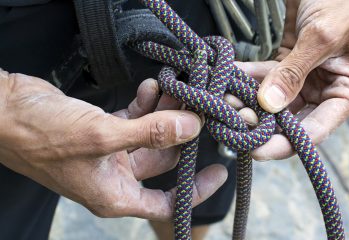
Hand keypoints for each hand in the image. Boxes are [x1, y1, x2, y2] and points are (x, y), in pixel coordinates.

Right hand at [0, 70, 226, 219]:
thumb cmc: (42, 136)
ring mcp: (109, 151)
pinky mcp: (103, 128)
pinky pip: (134, 118)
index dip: (196, 189)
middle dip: (181, 133)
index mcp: (115, 194)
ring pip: (150, 134)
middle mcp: (115, 176)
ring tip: (179, 90)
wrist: (5, 112)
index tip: (219, 170)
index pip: (166, 203)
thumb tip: (191, 127)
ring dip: (165, 113)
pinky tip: (153, 86)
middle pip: (162, 159)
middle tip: (200, 110)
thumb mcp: (102, 137)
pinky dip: (146, 104)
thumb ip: (150, 133)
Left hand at [235, 0, 348, 159]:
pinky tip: (227, 78)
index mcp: (346, 93)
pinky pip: (262, 75)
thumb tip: (269, 104)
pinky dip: (245, 77)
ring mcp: (302, 78)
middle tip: (230, 118)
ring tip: (222, 98)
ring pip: (269, 100)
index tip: (253, 149)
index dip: (283, 145)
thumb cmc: (348, 1)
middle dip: (257, 122)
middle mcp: (323, 91)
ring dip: (245, 100)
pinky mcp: (285, 64)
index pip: (313, 132)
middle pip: (287, 120)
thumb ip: (295, 71)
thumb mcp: (324, 35)